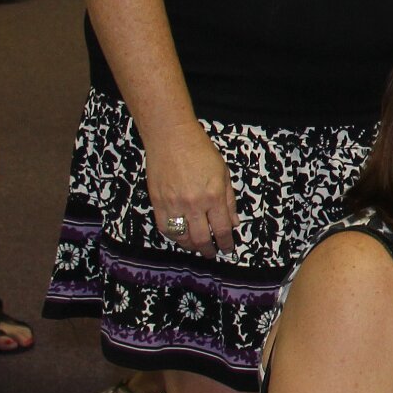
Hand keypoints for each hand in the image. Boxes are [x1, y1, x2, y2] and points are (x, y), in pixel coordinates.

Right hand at [144, 119, 238, 257]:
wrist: (171, 138)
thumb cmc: (200, 151)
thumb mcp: (223, 173)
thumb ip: (229, 200)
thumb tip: (234, 222)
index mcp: (214, 195)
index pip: (222, 229)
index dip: (227, 243)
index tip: (228, 249)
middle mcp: (194, 203)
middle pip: (202, 238)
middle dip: (209, 250)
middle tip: (212, 254)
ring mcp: (174, 204)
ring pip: (182, 237)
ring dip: (191, 246)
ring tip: (197, 247)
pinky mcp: (157, 202)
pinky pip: (165, 228)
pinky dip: (174, 236)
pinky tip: (180, 236)